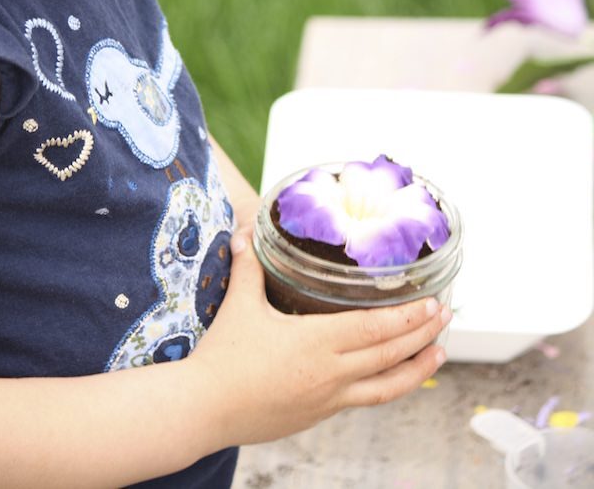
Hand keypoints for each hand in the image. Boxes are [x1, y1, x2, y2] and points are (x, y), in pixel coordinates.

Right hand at [191, 228, 449, 447]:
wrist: (202, 410)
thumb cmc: (222, 357)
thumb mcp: (239, 305)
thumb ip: (248, 267)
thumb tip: (246, 233)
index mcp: (315, 342)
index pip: (374, 329)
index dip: (407, 317)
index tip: (431, 303)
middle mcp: (329, 373)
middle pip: (388, 355)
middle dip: (422, 334)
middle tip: (447, 317)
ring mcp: (327, 398)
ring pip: (385, 386)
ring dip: (416, 368)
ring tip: (439, 353)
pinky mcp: (318, 415)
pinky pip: (364, 400)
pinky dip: (388, 387)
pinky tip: (395, 378)